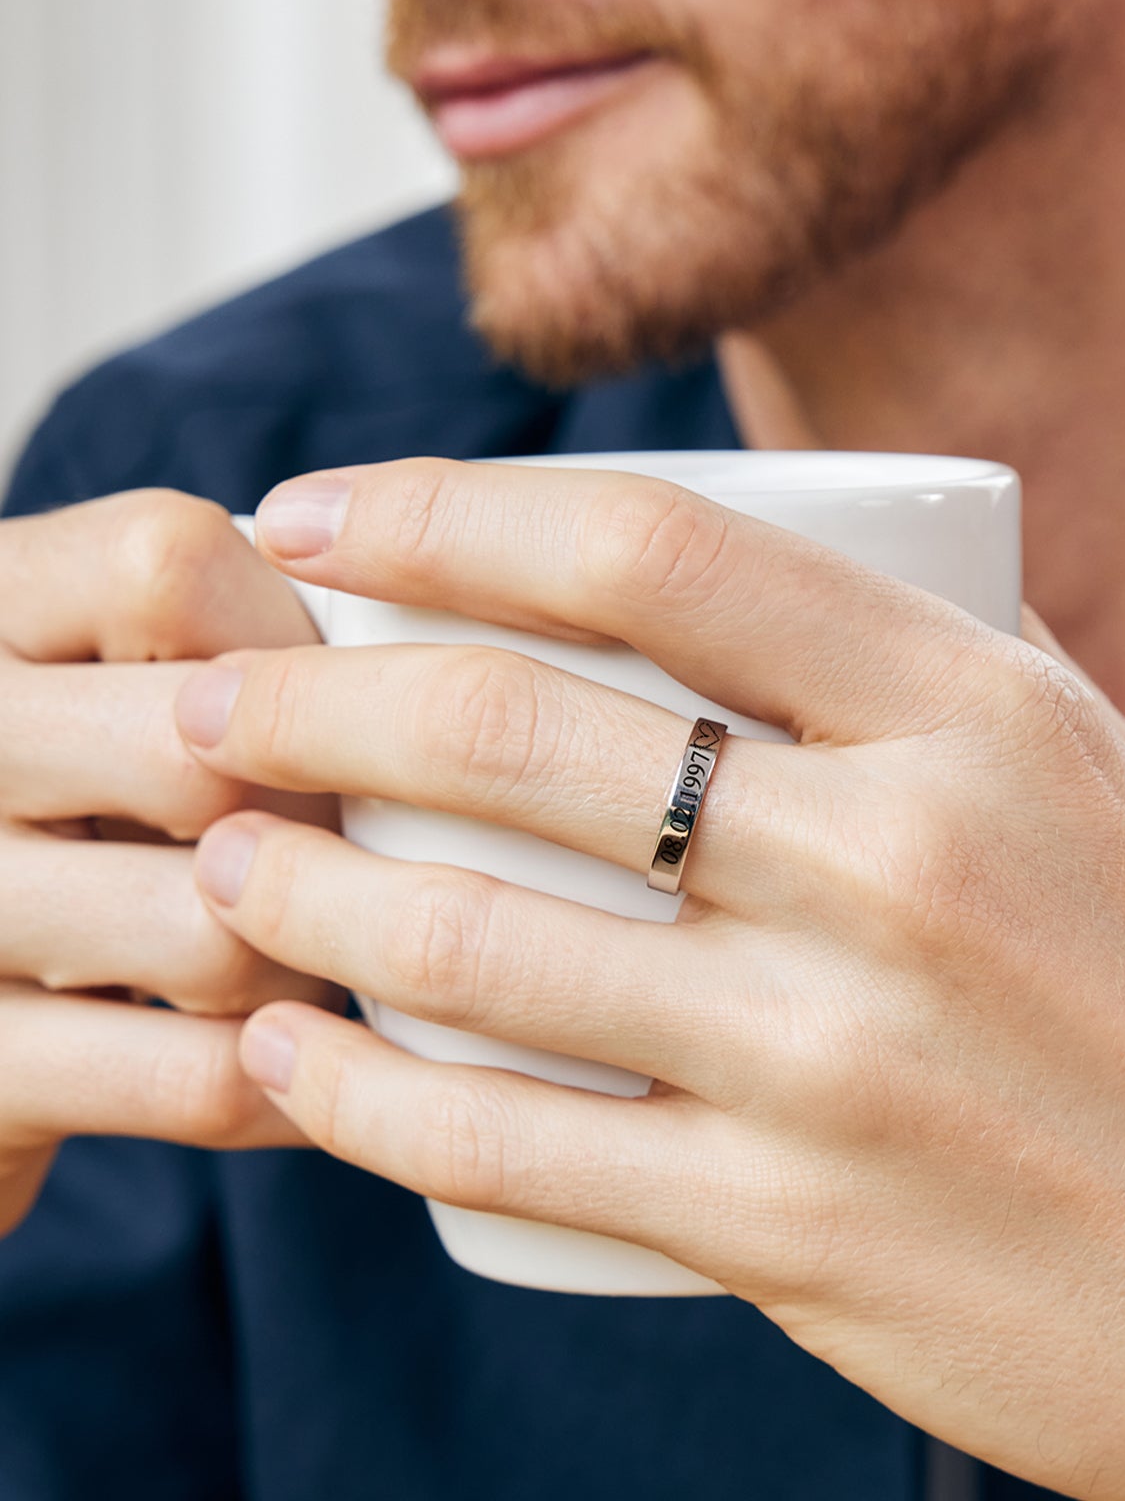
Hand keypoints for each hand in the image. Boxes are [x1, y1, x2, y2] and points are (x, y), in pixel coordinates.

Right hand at [0, 491, 341, 1237]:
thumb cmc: (111, 792)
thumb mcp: (129, 670)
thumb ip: (256, 638)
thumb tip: (493, 642)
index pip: (170, 564)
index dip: (303, 647)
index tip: (355, 710)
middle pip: (198, 751)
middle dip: (329, 814)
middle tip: (382, 847)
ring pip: (215, 932)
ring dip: (324, 960)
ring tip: (350, 955)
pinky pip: (200, 1079)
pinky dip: (300, 1078)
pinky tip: (325, 1057)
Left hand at [182, 458, 1124, 1500]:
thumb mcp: (1096, 787)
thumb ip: (923, 682)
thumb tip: (728, 587)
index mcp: (982, 719)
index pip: (653, 549)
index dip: (444, 510)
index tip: (324, 520)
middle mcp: (902, 864)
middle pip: (519, 731)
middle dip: (309, 694)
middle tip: (221, 701)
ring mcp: (841, 1057)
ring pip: (477, 943)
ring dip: (295, 889)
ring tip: (221, 864)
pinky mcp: (797, 1229)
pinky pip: (513, 1150)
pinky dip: (357, 1099)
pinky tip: (285, 1056)